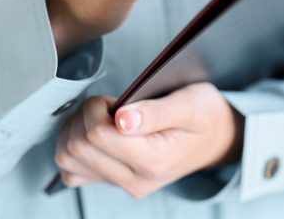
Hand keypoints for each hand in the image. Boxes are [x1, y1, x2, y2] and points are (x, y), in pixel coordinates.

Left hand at [54, 82, 244, 198]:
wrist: (216, 139)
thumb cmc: (205, 116)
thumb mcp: (191, 103)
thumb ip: (156, 112)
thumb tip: (121, 118)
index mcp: (153, 160)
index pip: (98, 134)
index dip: (97, 108)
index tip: (115, 100)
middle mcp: (135, 180)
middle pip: (78, 147)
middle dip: (84, 116)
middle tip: (109, 105)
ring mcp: (122, 184)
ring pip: (67, 160)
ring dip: (74, 130)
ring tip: (100, 117)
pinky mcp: (113, 182)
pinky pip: (72, 171)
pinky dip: (73, 147)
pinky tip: (93, 132)